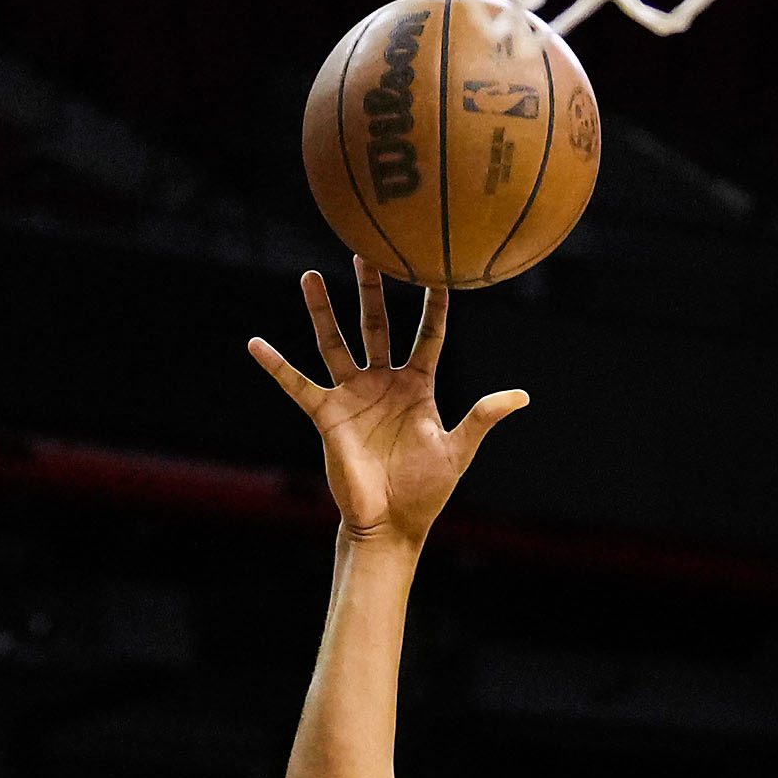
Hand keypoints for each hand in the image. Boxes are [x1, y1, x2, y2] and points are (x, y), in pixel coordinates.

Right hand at [246, 265, 528, 543]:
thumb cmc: (426, 491)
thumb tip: (521, 395)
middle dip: (371, 290)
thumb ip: (482, 417)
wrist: (390, 525)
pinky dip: (276, 366)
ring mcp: (353, 397)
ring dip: (322, 311)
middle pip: (376, 325)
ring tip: (310, 276)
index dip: (433, 305)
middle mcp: (383, 383)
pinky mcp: (327, 416)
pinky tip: (256, 344)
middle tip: (367, 252)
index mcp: (418, 387)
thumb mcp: (457, 450)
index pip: (428, 335)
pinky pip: (297, 386)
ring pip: (334, 343)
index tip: (437, 269)